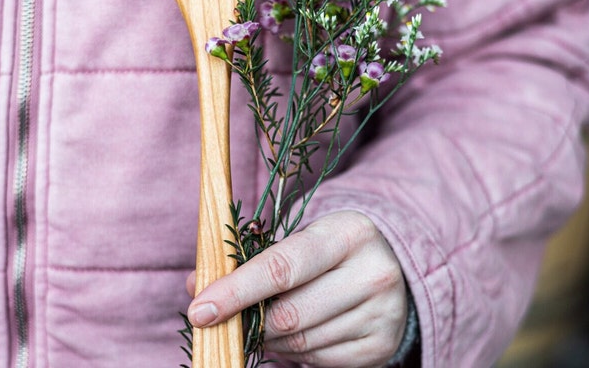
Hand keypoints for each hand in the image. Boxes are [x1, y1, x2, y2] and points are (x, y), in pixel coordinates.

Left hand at [186, 210, 407, 366]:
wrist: (391, 264)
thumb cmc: (332, 248)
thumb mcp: (301, 238)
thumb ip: (251, 258)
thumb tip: (197, 285)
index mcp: (348, 233)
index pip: (282, 268)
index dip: (236, 291)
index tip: (199, 309)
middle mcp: (371, 273)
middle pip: (288, 314)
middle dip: (248, 321)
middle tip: (224, 319)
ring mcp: (381, 314)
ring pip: (300, 343)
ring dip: (269, 339)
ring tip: (264, 323)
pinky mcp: (381, 346)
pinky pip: (318, 362)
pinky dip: (294, 353)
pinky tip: (293, 333)